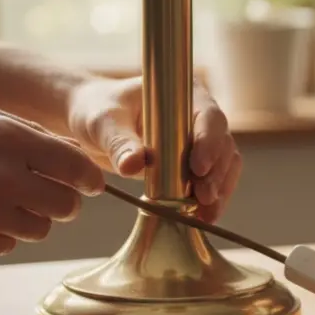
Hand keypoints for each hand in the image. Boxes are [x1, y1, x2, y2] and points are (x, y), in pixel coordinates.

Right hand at [0, 101, 104, 256]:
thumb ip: (31, 132)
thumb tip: (74, 149)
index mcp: (12, 141)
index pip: (78, 169)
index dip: (89, 180)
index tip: (88, 185)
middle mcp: (5, 179)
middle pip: (67, 206)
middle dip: (62, 202)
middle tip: (45, 195)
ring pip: (41, 229)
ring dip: (29, 218)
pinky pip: (7, 244)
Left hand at [64, 76, 240, 222]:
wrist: (91, 123)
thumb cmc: (97, 111)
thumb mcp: (103, 123)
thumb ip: (119, 142)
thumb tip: (134, 165)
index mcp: (183, 97)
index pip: (209, 117)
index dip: (209, 142)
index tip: (198, 168)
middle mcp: (198, 117)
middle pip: (222, 144)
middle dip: (217, 173)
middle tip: (204, 197)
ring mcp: (199, 141)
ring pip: (224, 165)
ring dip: (219, 190)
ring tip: (206, 215)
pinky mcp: (194, 165)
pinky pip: (212, 181)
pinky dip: (210, 200)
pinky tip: (202, 217)